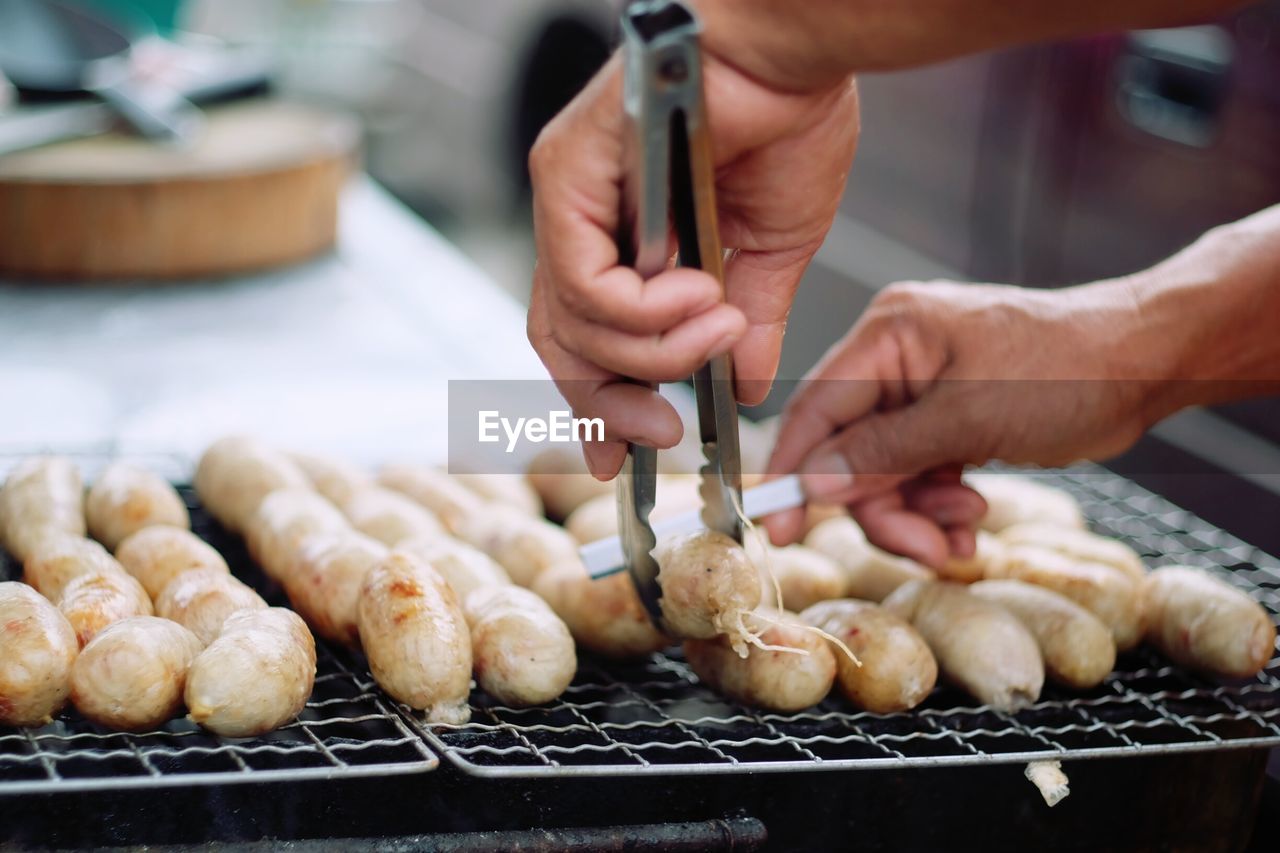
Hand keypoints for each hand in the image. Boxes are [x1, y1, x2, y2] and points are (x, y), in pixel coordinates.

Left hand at [527, 51, 858, 478]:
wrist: (795, 54)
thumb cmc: (784, 124)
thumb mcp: (770, 257)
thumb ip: (747, 327)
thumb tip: (743, 391)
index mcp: (625, 239)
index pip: (585, 337)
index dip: (598, 403)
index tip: (622, 456)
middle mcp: (584, 220)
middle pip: (560, 342)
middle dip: (606, 403)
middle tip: (664, 432)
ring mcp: (568, 197)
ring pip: (572, 321)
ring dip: (652, 349)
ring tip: (716, 327)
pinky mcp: (567, 172)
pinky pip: (581, 280)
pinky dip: (639, 310)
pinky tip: (696, 295)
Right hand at [764, 278, 1163, 567]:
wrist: (1144, 366)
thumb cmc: (1065, 371)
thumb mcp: (967, 418)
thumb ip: (883, 452)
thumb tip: (813, 484)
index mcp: (888, 335)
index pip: (816, 408)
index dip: (794, 471)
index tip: (777, 528)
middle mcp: (895, 359)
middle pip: (850, 452)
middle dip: (883, 507)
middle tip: (923, 549)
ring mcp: (923, 391)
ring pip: (885, 473)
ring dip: (918, 515)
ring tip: (964, 532)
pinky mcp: (948, 419)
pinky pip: (919, 474)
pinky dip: (939, 507)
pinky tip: (971, 522)